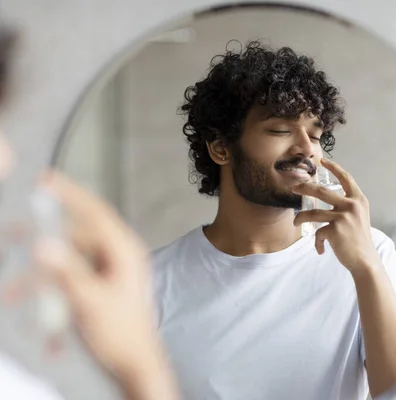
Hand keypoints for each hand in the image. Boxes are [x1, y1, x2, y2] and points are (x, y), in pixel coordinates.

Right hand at [33, 171, 178, 399]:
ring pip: (70, 258)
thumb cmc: (121, 333)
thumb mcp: (90, 302)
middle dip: (45, 237)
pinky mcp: (101, 286)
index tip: (45, 179)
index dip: (70, 193)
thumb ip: (66, 273)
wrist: (135, 365)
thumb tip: (41, 245)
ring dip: (44, 270)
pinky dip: (53, 285)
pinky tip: (35, 302)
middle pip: (77, 234)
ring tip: (14, 289)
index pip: (95, 212)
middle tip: (15, 233)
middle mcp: (119, 255)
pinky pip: (72, 276)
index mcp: (125, 251)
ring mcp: (110, 271)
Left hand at [292, 158, 379, 272]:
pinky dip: (317, 241)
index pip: (346, 178)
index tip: (322, 161)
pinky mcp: (335, 230)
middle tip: (294, 188)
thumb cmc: (360, 240)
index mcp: (359, 200)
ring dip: (301, 218)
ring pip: (313, 213)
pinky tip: (321, 249)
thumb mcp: (359, 217)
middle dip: (304, 188)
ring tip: (296, 222)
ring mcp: (343, 217)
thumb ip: (347, 206)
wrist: (365, 260)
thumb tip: (326, 200)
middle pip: (321, 191)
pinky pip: (318, 232)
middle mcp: (352, 205)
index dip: (334, 168)